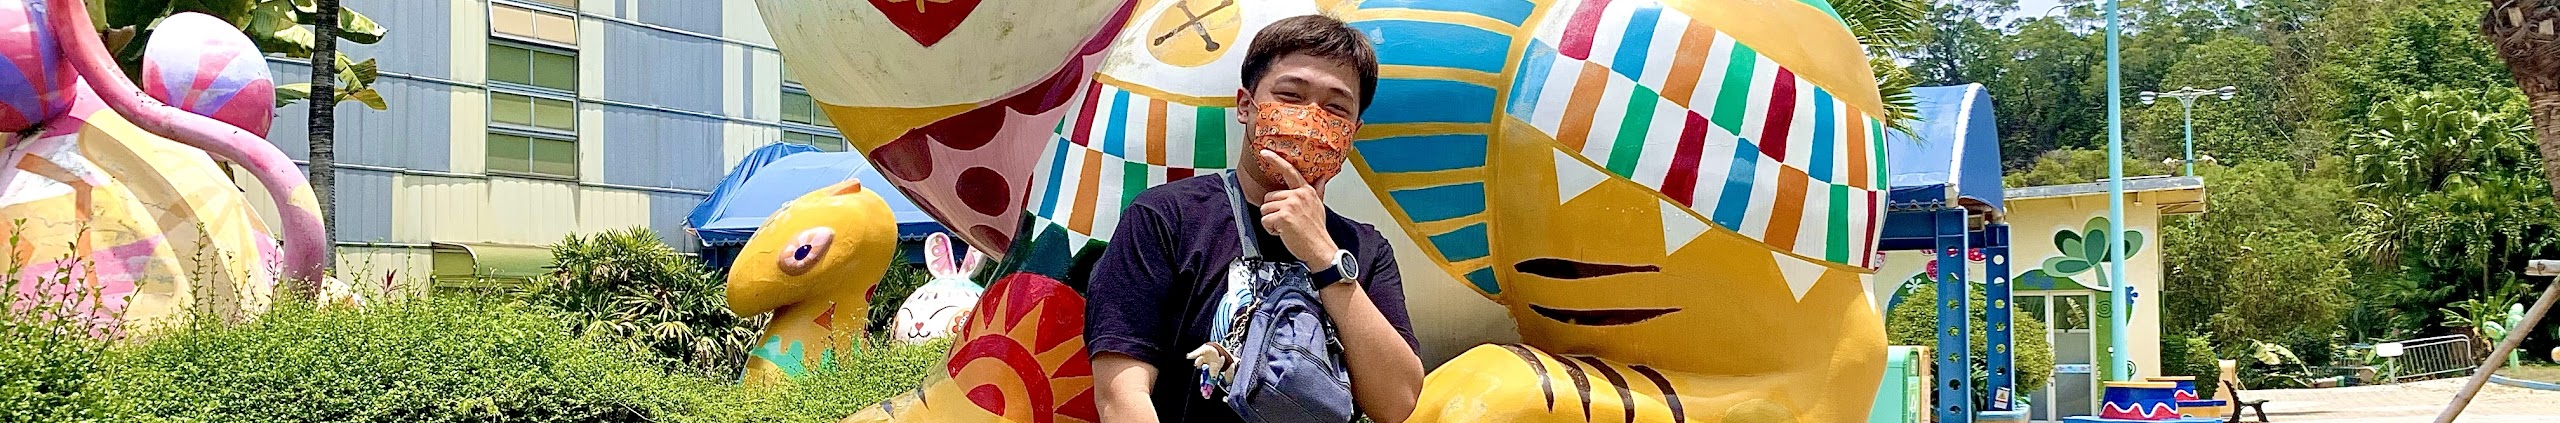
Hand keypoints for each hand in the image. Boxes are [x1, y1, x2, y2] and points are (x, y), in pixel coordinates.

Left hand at [1257, 151, 1339, 270]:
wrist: (1321, 249)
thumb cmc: (1317, 230)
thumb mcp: (1319, 206)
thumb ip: (1317, 191)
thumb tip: (1322, 178)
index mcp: (1305, 191)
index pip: (1289, 171)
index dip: (1275, 160)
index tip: (1264, 152)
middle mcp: (1298, 195)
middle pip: (1269, 197)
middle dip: (1272, 211)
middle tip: (1286, 222)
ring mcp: (1290, 205)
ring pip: (1264, 209)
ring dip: (1271, 221)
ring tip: (1285, 228)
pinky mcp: (1283, 217)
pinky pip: (1265, 220)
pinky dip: (1270, 230)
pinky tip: (1283, 233)